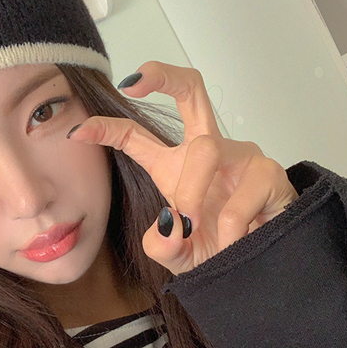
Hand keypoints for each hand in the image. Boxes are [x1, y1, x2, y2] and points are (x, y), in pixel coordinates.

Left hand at [68, 61, 298, 275]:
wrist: (262, 272)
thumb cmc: (220, 252)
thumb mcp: (178, 255)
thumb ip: (162, 244)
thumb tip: (171, 223)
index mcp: (175, 165)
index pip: (135, 136)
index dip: (105, 129)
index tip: (77, 132)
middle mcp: (207, 151)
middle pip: (190, 90)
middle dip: (162, 75)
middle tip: (135, 81)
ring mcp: (240, 157)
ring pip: (205, 151)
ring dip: (194, 194)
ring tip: (200, 231)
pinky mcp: (269, 172)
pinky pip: (240, 195)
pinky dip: (230, 228)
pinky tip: (236, 243)